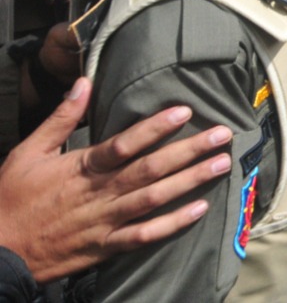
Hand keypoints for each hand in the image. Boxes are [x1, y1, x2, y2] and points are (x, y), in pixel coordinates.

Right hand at [0, 79, 232, 283]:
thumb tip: (83, 82)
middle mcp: (98, 193)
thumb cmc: (11, 198)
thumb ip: (60, 118)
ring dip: (190, 182)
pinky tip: (199, 210)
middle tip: (222, 135)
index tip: (185, 110)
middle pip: (150, 169)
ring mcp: (104, 222)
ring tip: (221, 165)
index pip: (125, 143)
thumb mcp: (28, 152)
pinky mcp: (105, 247)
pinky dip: (172, 224)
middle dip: (189, 150)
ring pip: (154, 199)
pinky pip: (144, 236)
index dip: (155, 127)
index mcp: (81, 168)